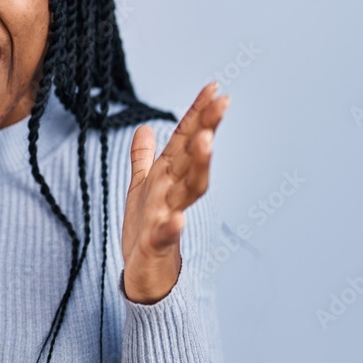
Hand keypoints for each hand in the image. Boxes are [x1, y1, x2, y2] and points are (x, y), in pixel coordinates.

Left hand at [120, 82, 229, 303]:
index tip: (214, 87)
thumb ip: (144, 157)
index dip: (198, 114)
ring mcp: (169, 216)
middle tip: (221, 103)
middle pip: (195, 157)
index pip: (186, 139)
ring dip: (199, 165)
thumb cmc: (144, 228)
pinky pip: (166, 233)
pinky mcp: (157, 243)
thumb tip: (144, 127)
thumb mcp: (141, 186)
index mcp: (169, 175)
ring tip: (206, 141)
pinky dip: (172, 226)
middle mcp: (174, 192)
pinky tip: (177, 219)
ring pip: (189, 189)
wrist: (144, 276)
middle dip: (207, 130)